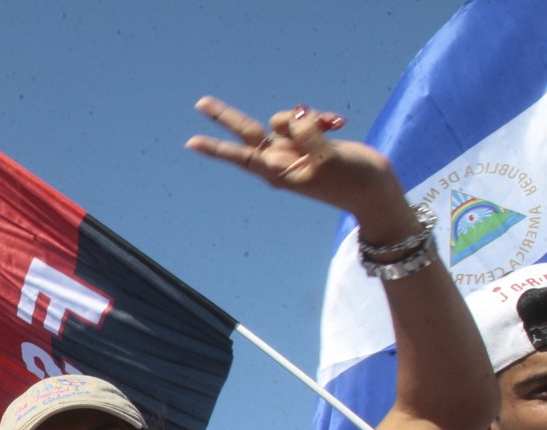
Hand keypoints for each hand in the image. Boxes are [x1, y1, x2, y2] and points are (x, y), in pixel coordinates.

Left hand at [186, 97, 408, 226]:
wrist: (375, 190)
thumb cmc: (352, 182)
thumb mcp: (329, 158)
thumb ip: (308, 134)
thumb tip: (295, 114)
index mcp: (278, 172)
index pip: (242, 156)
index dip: (217, 148)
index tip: (191, 142)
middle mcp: (279, 159)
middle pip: (248, 131)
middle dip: (226, 117)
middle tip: (199, 102)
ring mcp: (293, 148)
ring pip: (284, 118)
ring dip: (307, 115)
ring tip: (332, 126)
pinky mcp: (309, 139)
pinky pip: (306, 117)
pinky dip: (320, 116)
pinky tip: (339, 122)